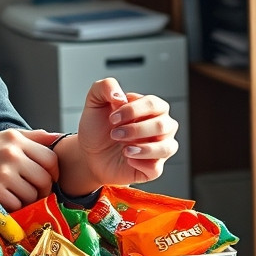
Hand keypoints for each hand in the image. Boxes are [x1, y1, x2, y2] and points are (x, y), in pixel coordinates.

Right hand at [0, 128, 60, 210]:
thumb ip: (26, 137)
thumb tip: (54, 136)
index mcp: (13, 138)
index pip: (51, 157)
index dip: (53, 173)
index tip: (46, 180)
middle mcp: (11, 153)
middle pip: (45, 178)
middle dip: (42, 191)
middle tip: (33, 196)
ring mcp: (2, 172)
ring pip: (31, 195)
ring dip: (25, 202)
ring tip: (12, 199)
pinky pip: (14, 206)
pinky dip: (10, 209)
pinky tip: (0, 204)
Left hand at [65, 78, 178, 193]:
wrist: (88, 154)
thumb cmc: (97, 128)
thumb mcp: (94, 102)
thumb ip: (105, 87)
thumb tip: (120, 96)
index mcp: (151, 109)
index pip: (154, 104)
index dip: (134, 110)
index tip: (112, 118)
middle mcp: (160, 128)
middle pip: (163, 125)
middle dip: (136, 129)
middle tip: (115, 133)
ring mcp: (158, 149)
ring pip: (168, 147)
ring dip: (144, 148)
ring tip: (125, 149)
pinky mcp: (152, 169)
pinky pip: (156, 168)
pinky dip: (142, 164)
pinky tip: (128, 159)